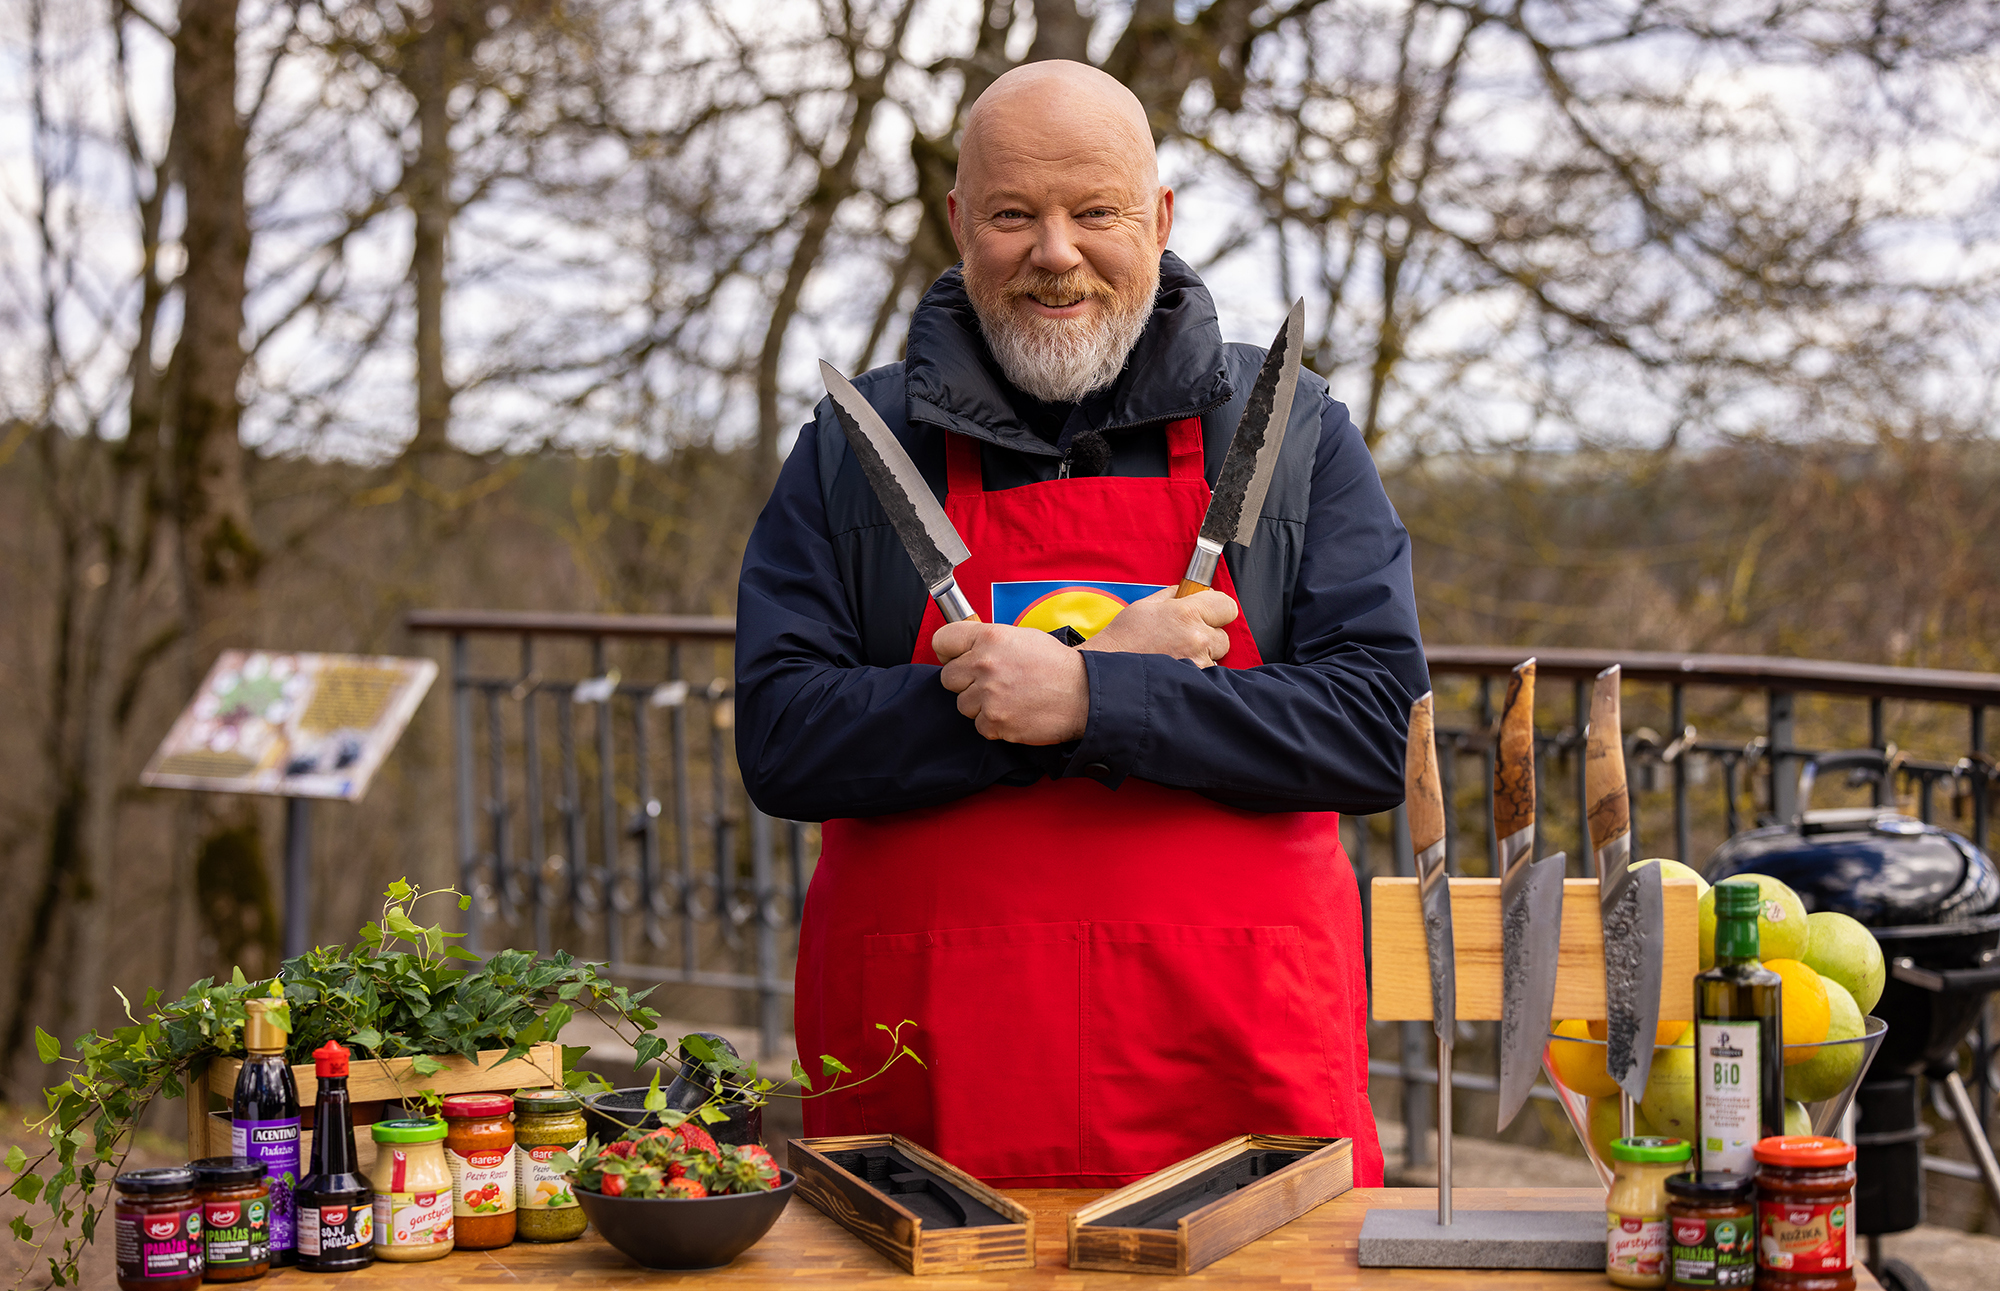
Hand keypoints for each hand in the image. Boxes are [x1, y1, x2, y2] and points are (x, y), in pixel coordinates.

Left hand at [933, 621, 1088, 743]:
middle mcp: (985, 664)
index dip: (947, 652)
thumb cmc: (1056, 665)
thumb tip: (965, 649)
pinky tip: (1014, 712)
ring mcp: (989, 695)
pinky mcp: (995, 721)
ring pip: (962, 704)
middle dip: (965, 682)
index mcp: (990, 637)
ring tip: (1007, 697)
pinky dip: (994, 724)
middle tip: (989, 683)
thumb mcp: (1021, 637)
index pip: (942, 641)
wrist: (1084, 694)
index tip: (954, 659)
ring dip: (980, 705)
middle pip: (948, 678)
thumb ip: (989, 641)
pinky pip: (979, 725)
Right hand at [1079, 586, 1235, 666]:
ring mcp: (1198, 664)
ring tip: (1175, 659)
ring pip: (1215, 660)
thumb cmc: (1122, 641)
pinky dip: (1196, 676)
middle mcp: (1197, 638)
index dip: (1218, 610)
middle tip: (1183, 640)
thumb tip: (1189, 591)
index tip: (1209, 614)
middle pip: (1223, 637)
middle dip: (1208, 637)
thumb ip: (1173, 596)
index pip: (1228, 606)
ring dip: (1202, 659)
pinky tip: (1176, 672)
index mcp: (1186, 613)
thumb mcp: (1145, 606)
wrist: (1107, 675)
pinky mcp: (1195, 684)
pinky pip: (1207, 678)